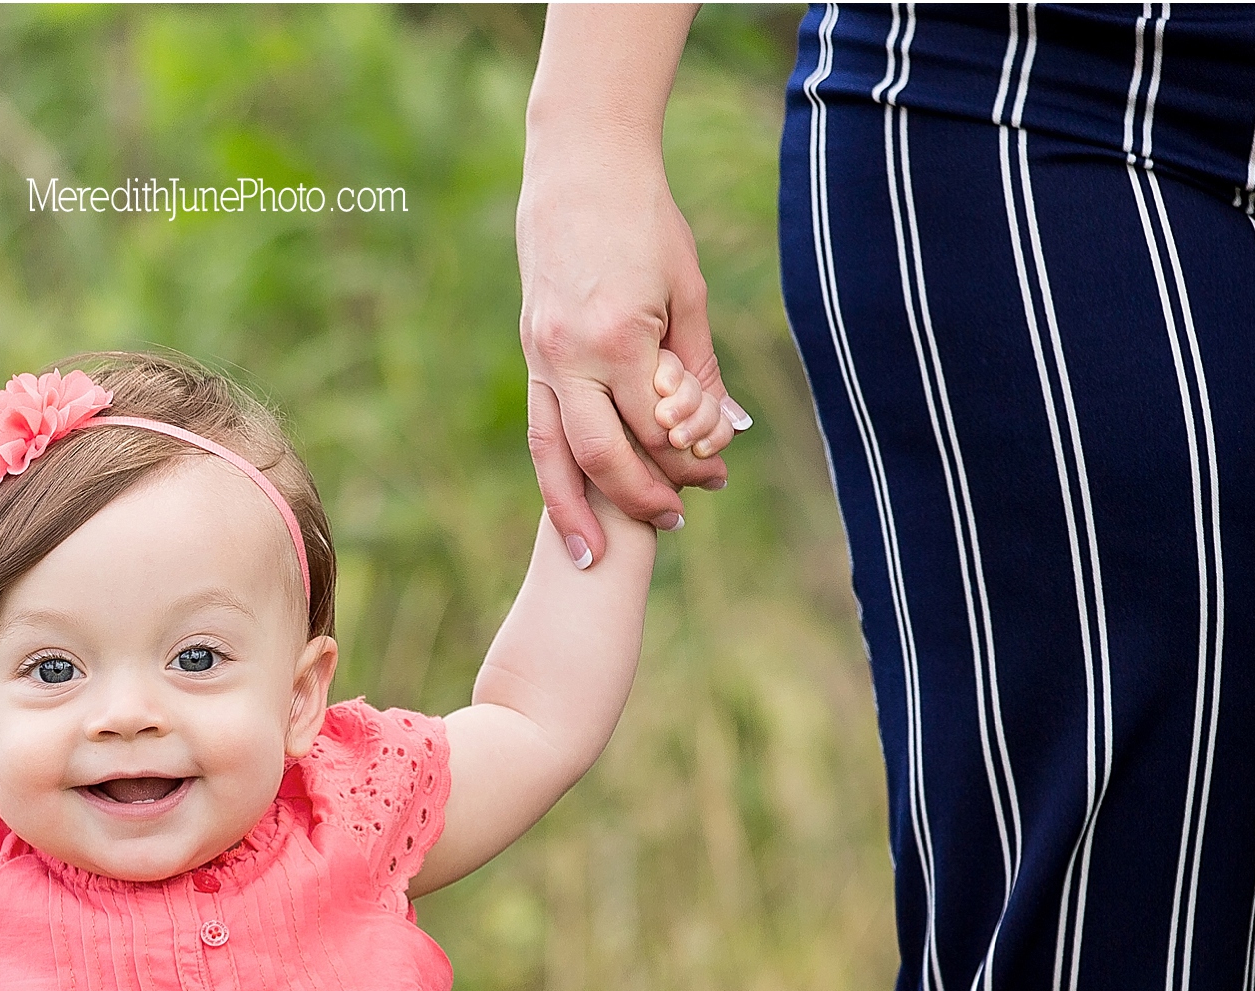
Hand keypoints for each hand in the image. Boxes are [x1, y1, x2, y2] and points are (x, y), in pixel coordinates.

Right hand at [516, 166, 745, 566]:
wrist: (580, 168)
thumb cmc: (646, 221)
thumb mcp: (687, 292)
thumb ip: (700, 367)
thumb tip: (724, 432)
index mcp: (618, 337)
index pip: (655, 427)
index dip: (688, 461)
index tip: (716, 479)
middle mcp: (569, 355)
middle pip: (602, 455)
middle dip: (640, 498)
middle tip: (675, 526)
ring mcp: (541, 356)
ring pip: (553, 455)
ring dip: (573, 512)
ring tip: (591, 557)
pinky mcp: (530, 351)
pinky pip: (540, 427)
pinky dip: (554, 472)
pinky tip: (569, 502)